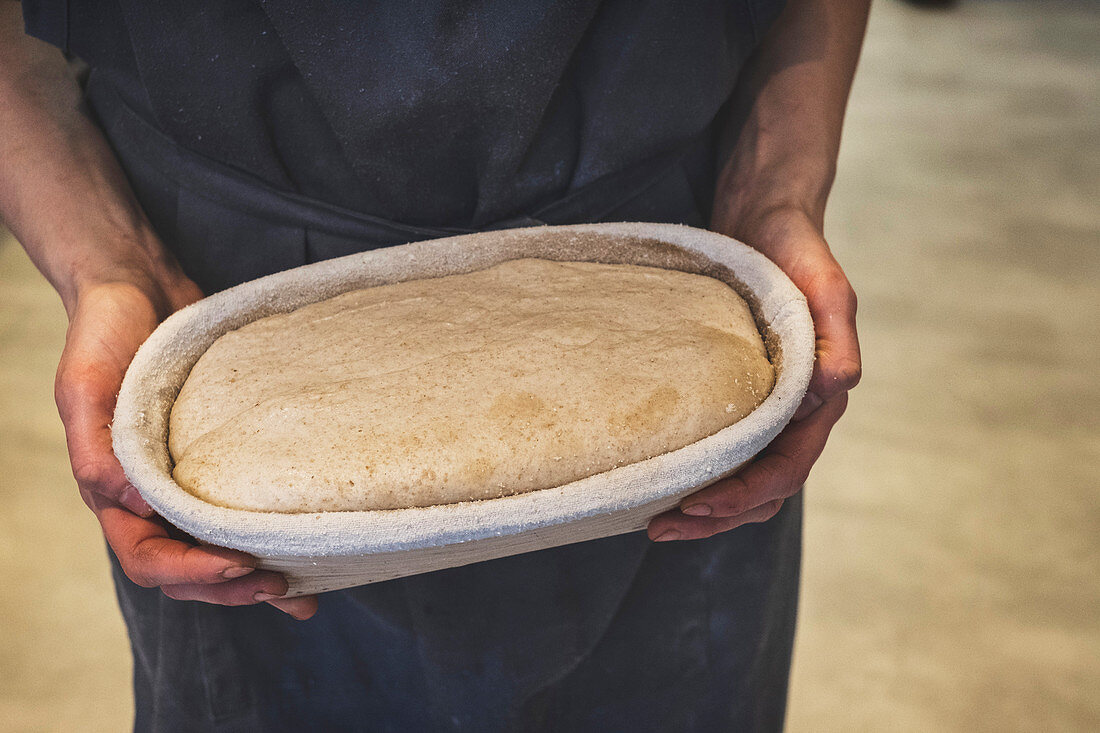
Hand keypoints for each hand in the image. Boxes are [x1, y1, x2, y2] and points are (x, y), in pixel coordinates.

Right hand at [54, 277, 317, 618]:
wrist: (138, 288)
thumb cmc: (103, 336)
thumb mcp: (84, 387)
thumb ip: (97, 450)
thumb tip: (134, 504)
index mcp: (115, 491)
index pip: (148, 556)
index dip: (190, 572)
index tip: (237, 566)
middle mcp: (152, 497)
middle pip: (187, 569)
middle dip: (231, 588)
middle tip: (282, 588)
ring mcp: (188, 480)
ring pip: (217, 549)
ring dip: (255, 579)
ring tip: (302, 595)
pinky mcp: (223, 459)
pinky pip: (243, 508)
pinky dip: (273, 536)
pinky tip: (309, 550)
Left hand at [647, 207, 860, 540]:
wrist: (765, 218)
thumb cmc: (796, 248)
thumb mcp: (824, 286)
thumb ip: (834, 339)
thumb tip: (826, 393)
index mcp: (820, 396)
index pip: (787, 468)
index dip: (745, 495)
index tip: (697, 505)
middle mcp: (796, 410)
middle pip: (764, 488)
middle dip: (716, 516)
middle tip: (661, 527)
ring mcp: (767, 406)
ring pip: (743, 477)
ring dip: (705, 506)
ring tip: (656, 518)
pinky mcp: (737, 393)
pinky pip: (724, 448)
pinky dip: (698, 472)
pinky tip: (663, 476)